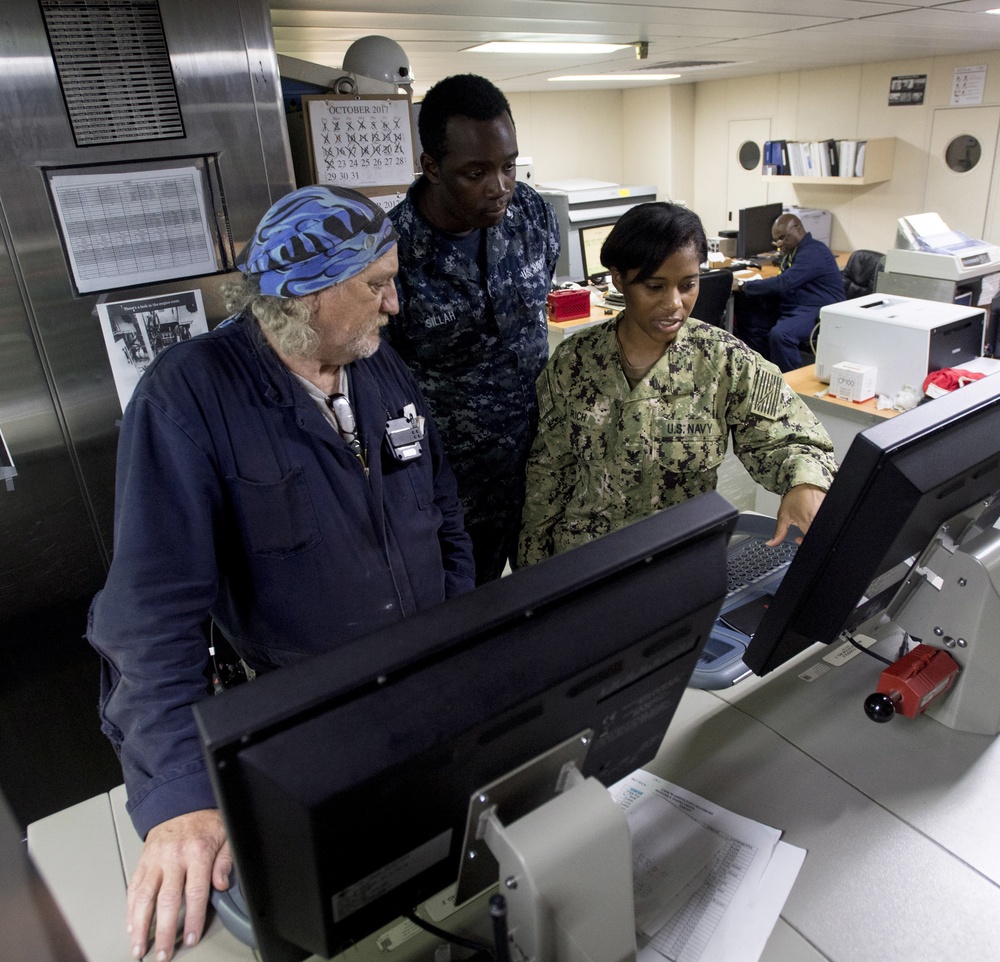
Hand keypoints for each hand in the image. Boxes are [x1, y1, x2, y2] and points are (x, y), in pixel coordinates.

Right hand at [126, 809, 230, 960]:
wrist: (182, 800)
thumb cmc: (206, 820)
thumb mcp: (226, 835)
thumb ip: (225, 861)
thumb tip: (221, 884)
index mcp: (197, 852)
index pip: (195, 893)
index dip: (193, 919)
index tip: (191, 938)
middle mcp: (174, 857)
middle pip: (167, 901)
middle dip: (164, 931)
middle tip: (162, 954)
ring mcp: (155, 860)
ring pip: (144, 897)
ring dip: (140, 926)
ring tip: (139, 948)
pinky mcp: (143, 861)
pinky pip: (134, 887)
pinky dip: (130, 909)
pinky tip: (131, 926)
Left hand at [768, 484, 826, 545]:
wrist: (804, 483)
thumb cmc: (794, 498)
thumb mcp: (783, 515)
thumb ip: (779, 532)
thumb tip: (771, 543)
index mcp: (806, 520)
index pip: (810, 538)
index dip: (805, 542)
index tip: (799, 539)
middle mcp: (817, 517)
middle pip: (816, 533)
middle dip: (809, 534)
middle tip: (803, 530)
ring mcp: (825, 512)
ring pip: (822, 526)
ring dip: (814, 528)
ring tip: (808, 521)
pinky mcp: (830, 508)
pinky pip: (827, 521)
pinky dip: (821, 521)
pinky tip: (814, 516)